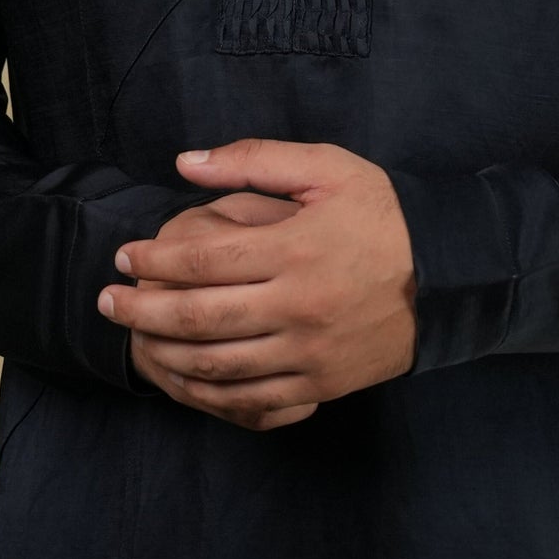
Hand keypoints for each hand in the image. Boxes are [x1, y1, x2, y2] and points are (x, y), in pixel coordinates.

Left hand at [99, 140, 417, 431]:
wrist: (451, 277)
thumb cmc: (385, 215)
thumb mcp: (328, 168)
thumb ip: (253, 159)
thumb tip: (183, 162)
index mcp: (295, 249)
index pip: (202, 261)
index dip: (153, 261)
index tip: (125, 256)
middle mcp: (298, 306)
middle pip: (199, 318)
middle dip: (142, 311)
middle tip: (108, 302)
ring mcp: (309, 352)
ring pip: (218, 365)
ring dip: (165, 353)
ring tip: (135, 338)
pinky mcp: (322, 384)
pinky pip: (253, 400)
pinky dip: (209, 392)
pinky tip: (183, 376)